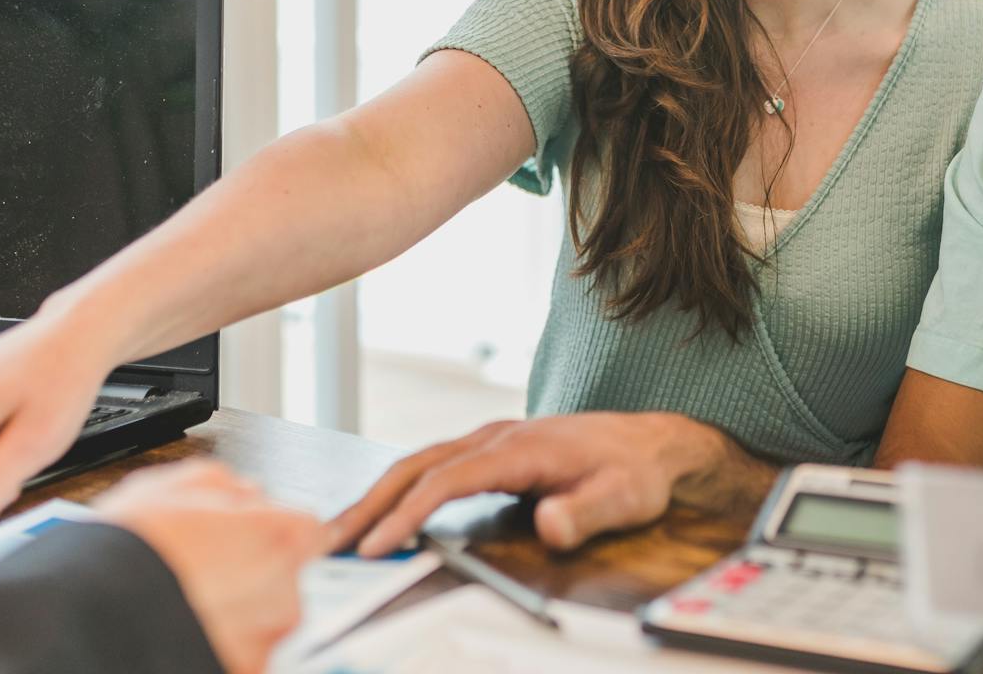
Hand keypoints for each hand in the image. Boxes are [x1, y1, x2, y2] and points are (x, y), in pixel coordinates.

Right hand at [97, 460, 326, 673]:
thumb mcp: (167, 488)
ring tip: (181, 609)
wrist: (87, 623)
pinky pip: (239, 657)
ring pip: (260, 623)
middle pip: (283, 579)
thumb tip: (247, 493)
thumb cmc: (127, 556)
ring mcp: (265, 644)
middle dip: (250, 576)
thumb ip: (223, 485)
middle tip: (199, 576)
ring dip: (234, 617)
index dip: (273, 531)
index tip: (250, 538)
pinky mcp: (245, 673)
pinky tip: (180, 634)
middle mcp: (284, 594)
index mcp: (277, 538)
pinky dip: (217, 649)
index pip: (305, 530)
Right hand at [323, 412, 736, 557]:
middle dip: (370, 503)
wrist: (652, 442)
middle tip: (330, 541)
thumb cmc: (636, 471)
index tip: (379, 545)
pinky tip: (380, 511)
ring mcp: (491, 439)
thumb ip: (586, 513)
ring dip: (376, 494)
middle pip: (418, 465)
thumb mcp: (624, 498)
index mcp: (522, 447)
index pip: (450, 479)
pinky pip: (432, 465)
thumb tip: (550, 526)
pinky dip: (398, 487)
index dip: (410, 512)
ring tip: (340, 532)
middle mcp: (497, 436)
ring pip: (418, 462)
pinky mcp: (491, 450)